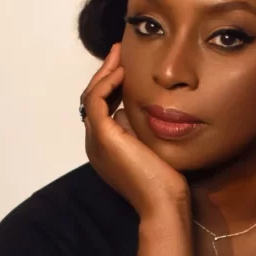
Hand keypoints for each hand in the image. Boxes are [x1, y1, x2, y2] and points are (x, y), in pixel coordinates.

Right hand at [79, 43, 188, 218]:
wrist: (163, 203)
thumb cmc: (164, 181)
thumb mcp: (149, 147)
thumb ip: (139, 129)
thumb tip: (138, 108)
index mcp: (105, 147)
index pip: (101, 107)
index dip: (110, 84)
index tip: (124, 66)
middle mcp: (95, 143)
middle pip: (92, 98)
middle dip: (105, 73)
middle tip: (118, 52)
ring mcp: (96, 141)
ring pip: (91, 96)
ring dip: (105, 73)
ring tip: (119, 55)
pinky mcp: (104, 137)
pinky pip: (96, 101)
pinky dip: (106, 84)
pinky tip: (122, 73)